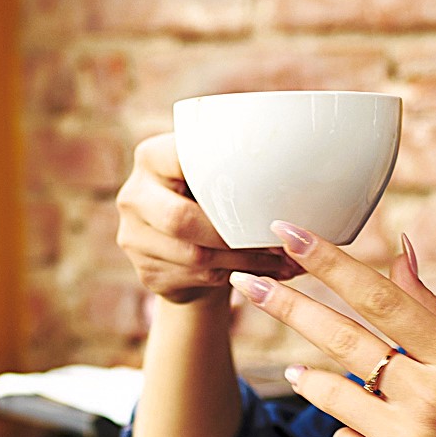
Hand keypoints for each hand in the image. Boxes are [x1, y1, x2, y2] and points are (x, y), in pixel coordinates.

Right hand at [116, 133, 301, 304]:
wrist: (188, 245)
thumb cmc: (211, 200)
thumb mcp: (216, 176)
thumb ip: (238, 169)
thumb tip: (301, 181)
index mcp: (151, 158)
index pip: (181, 159)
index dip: (219, 173)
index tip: (257, 182)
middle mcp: (134, 196)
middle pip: (181, 219)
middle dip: (233, 233)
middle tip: (275, 238)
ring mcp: (134, 238)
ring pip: (194, 255)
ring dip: (244, 261)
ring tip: (283, 262)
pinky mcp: (147, 273)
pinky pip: (197, 278)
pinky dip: (235, 276)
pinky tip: (262, 276)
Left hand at [228, 221, 435, 436]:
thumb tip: (400, 251)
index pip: (384, 299)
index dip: (332, 263)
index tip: (290, 234)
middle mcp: (435, 396)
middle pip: (344, 337)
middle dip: (288, 304)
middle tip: (246, 280)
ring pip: (329, 389)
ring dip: (310, 379)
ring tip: (303, 374)